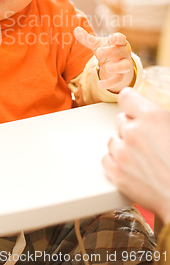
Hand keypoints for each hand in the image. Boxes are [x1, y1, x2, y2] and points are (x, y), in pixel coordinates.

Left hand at [74, 27, 133, 92]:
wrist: (115, 65)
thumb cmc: (107, 50)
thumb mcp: (96, 45)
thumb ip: (87, 39)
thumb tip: (76, 29)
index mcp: (119, 43)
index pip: (121, 38)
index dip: (117, 38)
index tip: (111, 38)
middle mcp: (124, 53)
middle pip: (120, 51)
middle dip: (110, 51)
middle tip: (99, 52)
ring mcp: (124, 65)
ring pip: (124, 66)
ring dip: (117, 67)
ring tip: (108, 68)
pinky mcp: (121, 76)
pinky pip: (117, 80)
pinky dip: (109, 83)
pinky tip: (100, 85)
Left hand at [102, 87, 169, 223]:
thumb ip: (162, 119)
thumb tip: (154, 116)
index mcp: (151, 117)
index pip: (126, 96)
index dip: (132, 103)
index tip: (134, 108)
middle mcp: (133, 131)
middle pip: (120, 120)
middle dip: (131, 127)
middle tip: (147, 141)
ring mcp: (121, 152)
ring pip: (113, 139)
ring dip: (123, 145)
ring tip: (143, 158)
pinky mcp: (115, 172)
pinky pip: (107, 158)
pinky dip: (116, 162)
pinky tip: (133, 167)